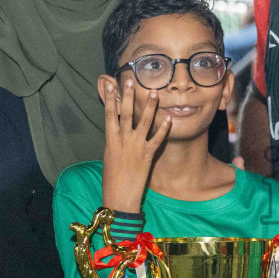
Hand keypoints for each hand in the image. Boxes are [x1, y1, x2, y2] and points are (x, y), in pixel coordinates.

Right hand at [102, 74, 170, 212]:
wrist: (119, 197)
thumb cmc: (112, 180)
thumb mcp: (109, 157)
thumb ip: (114, 143)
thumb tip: (116, 133)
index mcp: (110, 140)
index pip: (109, 114)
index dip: (110, 98)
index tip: (110, 84)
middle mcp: (122, 140)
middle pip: (125, 113)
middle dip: (128, 96)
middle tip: (131, 80)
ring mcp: (136, 147)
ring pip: (143, 122)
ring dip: (149, 106)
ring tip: (154, 92)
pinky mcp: (147, 156)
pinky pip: (157, 139)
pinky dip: (163, 129)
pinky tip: (169, 119)